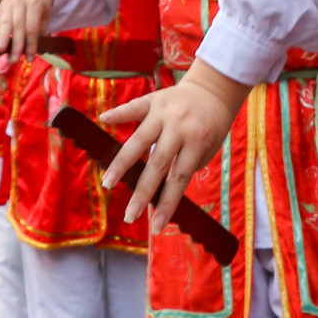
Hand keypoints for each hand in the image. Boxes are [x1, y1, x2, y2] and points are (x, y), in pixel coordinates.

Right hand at [0, 0, 53, 59]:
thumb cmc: (40, 9)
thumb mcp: (44, 19)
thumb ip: (37, 34)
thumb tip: (27, 54)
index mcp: (35, 3)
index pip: (31, 27)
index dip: (30, 44)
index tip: (29, 59)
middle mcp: (20, 1)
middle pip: (17, 26)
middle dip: (15, 44)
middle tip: (14, 60)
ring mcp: (8, 2)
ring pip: (5, 24)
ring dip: (3, 41)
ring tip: (2, 53)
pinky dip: (0, 36)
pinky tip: (1, 46)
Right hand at [99, 61, 251, 229]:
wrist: (214, 90)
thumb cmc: (210, 127)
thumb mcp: (206, 149)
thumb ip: (183, 166)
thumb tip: (156, 190)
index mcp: (197, 140)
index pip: (179, 178)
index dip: (167, 203)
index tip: (156, 227)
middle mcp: (180, 125)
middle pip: (157, 163)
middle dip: (142, 192)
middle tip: (129, 215)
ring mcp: (165, 111)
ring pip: (139, 139)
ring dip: (121, 162)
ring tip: (108, 183)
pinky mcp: (154, 98)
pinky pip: (133, 107)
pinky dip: (118, 114)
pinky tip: (103, 120)